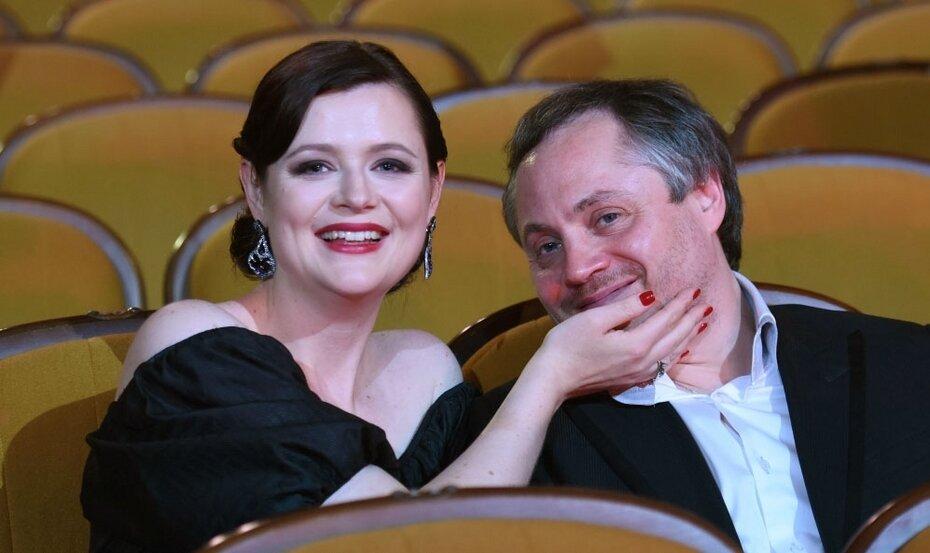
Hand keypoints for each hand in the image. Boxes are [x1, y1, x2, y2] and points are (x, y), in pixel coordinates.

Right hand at [523, 287, 709, 401]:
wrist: (553, 379)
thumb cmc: (567, 345)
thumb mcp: (595, 319)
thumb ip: (626, 308)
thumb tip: (651, 296)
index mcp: (636, 344)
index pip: (666, 319)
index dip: (681, 303)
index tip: (694, 289)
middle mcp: (643, 361)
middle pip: (675, 337)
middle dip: (691, 319)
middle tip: (706, 303)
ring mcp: (638, 374)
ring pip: (673, 352)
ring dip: (689, 336)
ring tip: (702, 323)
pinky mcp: (631, 380)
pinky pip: (664, 365)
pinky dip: (677, 353)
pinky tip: (680, 349)